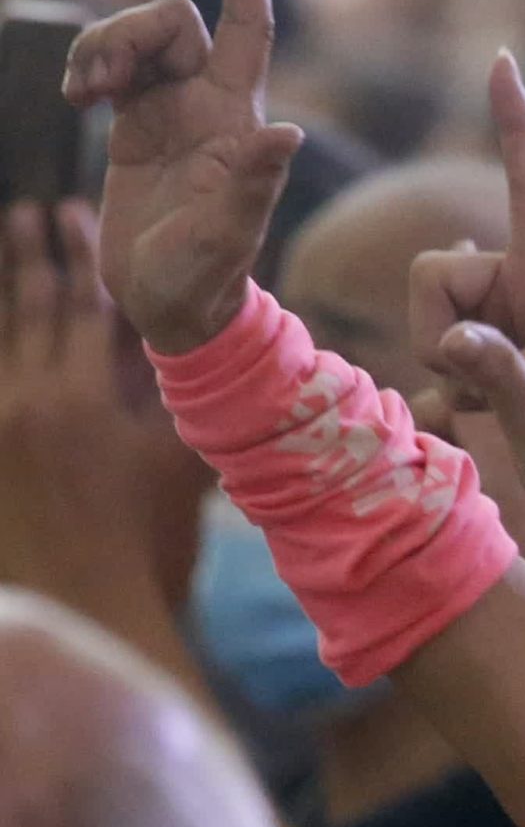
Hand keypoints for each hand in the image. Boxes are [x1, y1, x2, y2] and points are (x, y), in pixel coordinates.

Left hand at [0, 201, 208, 605]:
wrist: (88, 613)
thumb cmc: (149, 548)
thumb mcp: (178, 470)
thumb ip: (179, 407)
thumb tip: (199, 358)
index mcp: (79, 399)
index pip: (81, 308)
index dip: (82, 258)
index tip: (75, 214)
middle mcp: (23, 402)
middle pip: (24, 312)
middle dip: (28, 258)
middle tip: (29, 213)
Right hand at [63, 0, 303, 355]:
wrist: (173, 304)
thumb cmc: (206, 279)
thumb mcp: (227, 237)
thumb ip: (252, 187)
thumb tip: (287, 135)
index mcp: (240, 120)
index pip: (252, 26)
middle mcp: (210, 105)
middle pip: (174, 21)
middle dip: (129, 30)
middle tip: (96, 83)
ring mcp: (172, 111)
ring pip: (136, 37)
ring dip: (101, 48)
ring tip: (81, 95)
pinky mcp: (134, 123)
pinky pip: (109, 65)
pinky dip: (87, 66)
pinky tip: (75, 100)